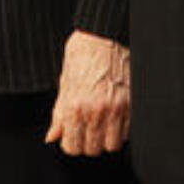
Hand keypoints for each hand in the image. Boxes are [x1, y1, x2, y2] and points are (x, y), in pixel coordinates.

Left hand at [45, 30, 129, 154]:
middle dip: (87, 141)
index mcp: (75, 105)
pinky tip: (113, 116)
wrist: (104, 34)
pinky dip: (120, 129)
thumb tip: (52, 135)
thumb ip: (59, 112)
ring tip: (100, 123)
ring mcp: (116, 109)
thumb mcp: (64, 81)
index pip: (72, 147)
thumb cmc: (82, 53)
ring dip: (105, 138)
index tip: (72, 135)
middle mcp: (96, 110)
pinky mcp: (132, 105)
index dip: (70, 142)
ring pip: (111, 145)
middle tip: (85, 127)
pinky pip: (127, 132)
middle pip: (92, 149)